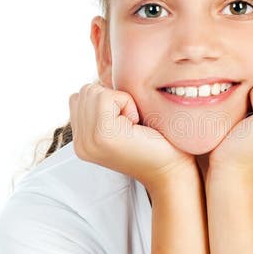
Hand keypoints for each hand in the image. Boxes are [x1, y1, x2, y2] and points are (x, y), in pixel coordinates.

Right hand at [69, 81, 196, 191]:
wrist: (172, 170)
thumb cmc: (156, 143)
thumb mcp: (121, 122)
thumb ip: (102, 107)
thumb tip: (96, 83)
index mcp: (82, 141)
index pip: (80, 96)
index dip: (108, 100)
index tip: (126, 124)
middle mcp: (80, 144)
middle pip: (85, 90)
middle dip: (113, 99)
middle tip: (132, 125)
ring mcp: (88, 142)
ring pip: (94, 91)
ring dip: (121, 101)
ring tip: (133, 126)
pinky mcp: (102, 136)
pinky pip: (107, 96)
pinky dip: (127, 103)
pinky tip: (136, 125)